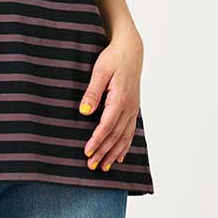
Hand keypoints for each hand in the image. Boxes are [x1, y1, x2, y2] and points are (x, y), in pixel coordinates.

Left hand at [78, 28, 144, 171]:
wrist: (131, 50)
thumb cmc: (114, 58)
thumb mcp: (100, 71)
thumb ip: (92, 92)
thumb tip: (85, 111)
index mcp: (120, 99)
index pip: (107, 125)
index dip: (97, 140)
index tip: (87, 152)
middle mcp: (129, 107)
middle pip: (115, 135)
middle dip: (103, 152)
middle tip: (91, 166)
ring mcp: (132, 109)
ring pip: (124, 137)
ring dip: (113, 153)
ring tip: (104, 167)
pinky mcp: (133, 109)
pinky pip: (130, 132)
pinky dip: (124, 146)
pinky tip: (119, 157)